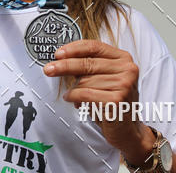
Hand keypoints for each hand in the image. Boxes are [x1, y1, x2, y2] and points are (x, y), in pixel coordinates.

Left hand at [43, 40, 155, 164]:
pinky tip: (71, 99)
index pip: (94, 46)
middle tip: (48, 69)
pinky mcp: (117, 100)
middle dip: (64, 66)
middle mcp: (127, 69)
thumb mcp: (105, 78)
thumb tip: (62, 60)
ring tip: (72, 95)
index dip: (74, 48)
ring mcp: (124, 84)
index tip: (58, 53)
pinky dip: (74, 96)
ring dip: (73, 89)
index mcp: (123, 58)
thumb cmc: (112, 101)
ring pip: (85, 81)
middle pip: (87, 62)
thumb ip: (89, 67)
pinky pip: (85, 94)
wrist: (128, 129)